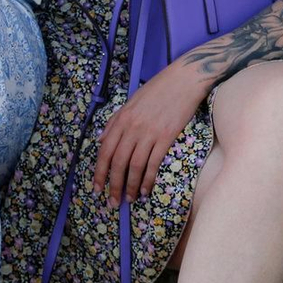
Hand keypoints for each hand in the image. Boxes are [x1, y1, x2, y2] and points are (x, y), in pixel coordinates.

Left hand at [91, 62, 209, 204]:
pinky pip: (153, 163)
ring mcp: (149, 133)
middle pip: (118, 163)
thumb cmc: (158, 89)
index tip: (97, 189)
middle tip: (114, 202)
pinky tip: (146, 189)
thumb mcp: (130, 102)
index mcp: (121, 119)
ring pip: (135, 166)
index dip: (99, 174)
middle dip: (114, 186)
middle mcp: (132, 128)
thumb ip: (114, 121)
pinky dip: (148, 179)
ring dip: (131, 186)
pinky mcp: (166, 137)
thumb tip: (100, 140)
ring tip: (130, 199)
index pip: (105, 152)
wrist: (184, 80)